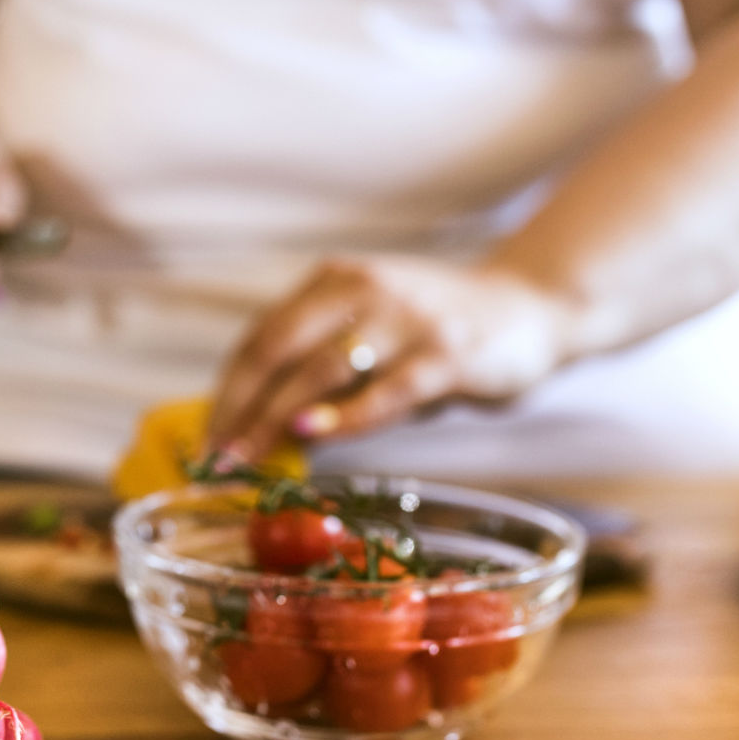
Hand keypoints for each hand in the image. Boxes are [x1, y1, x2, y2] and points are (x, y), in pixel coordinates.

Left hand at [207, 255, 579, 462]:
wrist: (531, 307)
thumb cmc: (436, 331)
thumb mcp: (372, 330)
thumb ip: (322, 366)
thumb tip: (259, 430)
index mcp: (335, 281)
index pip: (262, 335)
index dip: (229, 389)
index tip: (208, 438)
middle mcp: (365, 289)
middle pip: (280, 348)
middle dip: (241, 407)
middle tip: (218, 458)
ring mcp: (407, 319)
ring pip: (323, 369)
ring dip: (276, 417)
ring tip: (247, 458)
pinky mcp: (447, 354)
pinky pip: (387, 390)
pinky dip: (344, 416)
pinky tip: (311, 436)